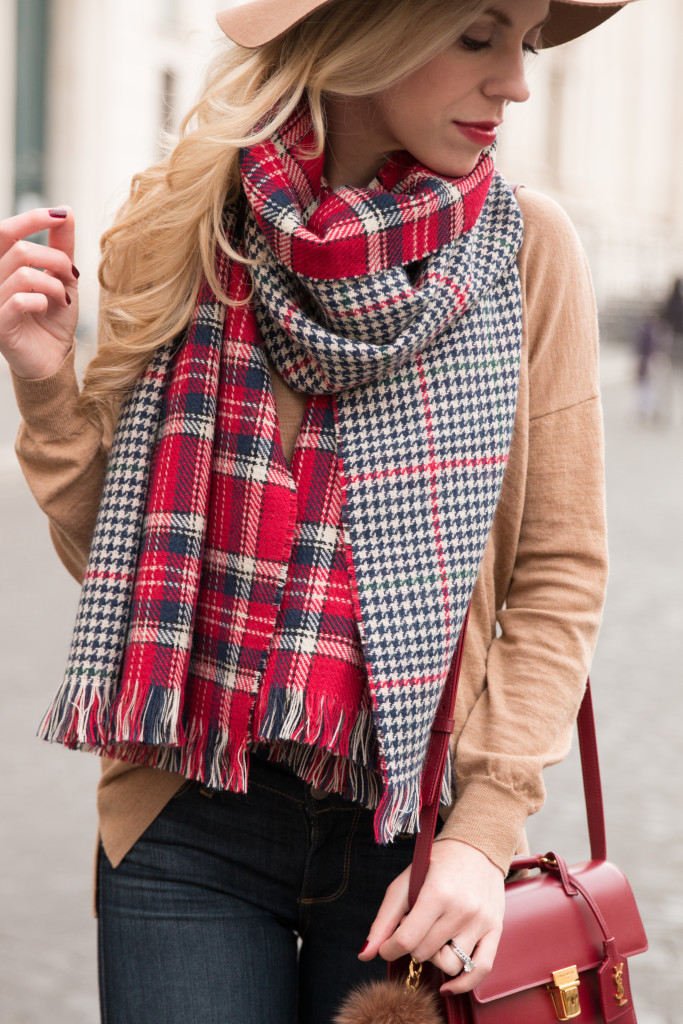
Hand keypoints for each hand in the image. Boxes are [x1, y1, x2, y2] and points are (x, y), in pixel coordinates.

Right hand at [0, 207, 78, 378]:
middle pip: (17, 248)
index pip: (5, 231)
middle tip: (70, 273)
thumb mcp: (62, 278)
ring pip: (23, 273)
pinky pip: (19, 300)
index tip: (60, 215)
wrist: (54, 359)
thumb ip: (60, 247)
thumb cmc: (53, 319)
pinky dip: (41, 301)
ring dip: (53, 284)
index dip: (31, 218)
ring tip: (63, 298)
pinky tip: (46, 309)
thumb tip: (64, 211)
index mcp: (2, 265)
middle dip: (52, 256)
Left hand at [359, 838, 504, 994]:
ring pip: (450, 964)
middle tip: (413, 928)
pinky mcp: (495, 929)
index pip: (407, 940)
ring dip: (434, 958)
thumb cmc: (436, 863)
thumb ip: (384, 919)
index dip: (389, 948)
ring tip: (432, 939)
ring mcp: (481, 921)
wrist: (477, 847)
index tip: (387, 945)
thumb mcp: (405, 882)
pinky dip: (463, 984)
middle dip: (412, 946)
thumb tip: (365, 954)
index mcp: (437, 893)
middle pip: (426, 953)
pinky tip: (447, 985)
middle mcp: (462, 909)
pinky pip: (480, 969)